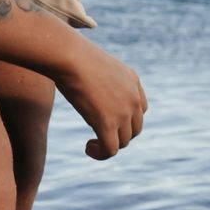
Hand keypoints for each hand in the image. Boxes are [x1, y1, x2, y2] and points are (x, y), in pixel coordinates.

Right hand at [51, 40, 147, 159]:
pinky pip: (110, 150)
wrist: (69, 56)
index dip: (126, 120)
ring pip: (123, 142)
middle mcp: (133, 97)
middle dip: (119, 135)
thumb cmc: (72, 56)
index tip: (107, 120)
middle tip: (99, 134)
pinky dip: (101, 154)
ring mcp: (123, 112)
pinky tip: (88, 148)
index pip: (140, 109)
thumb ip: (99, 80)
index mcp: (132, 80)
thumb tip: (87, 89)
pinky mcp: (108, 124)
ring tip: (92, 144)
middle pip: (135, 129)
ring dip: (108, 146)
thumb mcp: (94, 65)